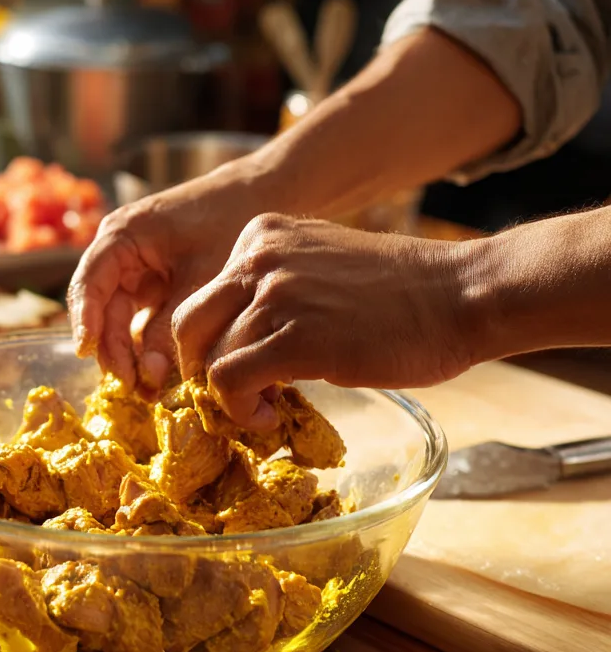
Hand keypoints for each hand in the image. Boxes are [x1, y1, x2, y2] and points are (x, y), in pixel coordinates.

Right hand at [67, 171, 262, 393]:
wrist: (266, 194)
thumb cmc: (232, 219)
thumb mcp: (203, 276)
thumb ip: (173, 324)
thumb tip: (150, 375)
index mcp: (122, 237)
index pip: (89, 283)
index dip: (86, 321)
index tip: (89, 353)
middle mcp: (120, 255)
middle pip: (101, 310)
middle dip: (113, 350)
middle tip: (133, 387)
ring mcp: (137, 274)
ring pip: (120, 323)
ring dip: (131, 357)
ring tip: (150, 392)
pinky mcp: (156, 290)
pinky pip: (142, 324)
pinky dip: (150, 349)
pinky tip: (164, 378)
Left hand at [172, 213, 478, 428]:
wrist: (463, 296)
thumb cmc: (402, 293)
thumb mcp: (322, 267)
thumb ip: (275, 291)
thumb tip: (236, 341)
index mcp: (261, 234)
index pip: (205, 294)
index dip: (212, 341)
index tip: (240, 367)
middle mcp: (259, 256)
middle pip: (189, 324)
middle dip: (200, 368)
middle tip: (232, 394)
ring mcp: (275, 294)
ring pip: (209, 358)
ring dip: (229, 396)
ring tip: (265, 408)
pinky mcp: (295, 337)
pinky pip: (229, 380)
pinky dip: (239, 409)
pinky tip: (268, 417)